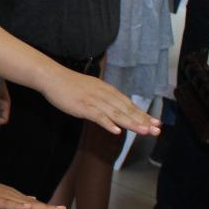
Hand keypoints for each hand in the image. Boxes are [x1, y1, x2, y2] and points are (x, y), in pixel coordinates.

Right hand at [41, 69, 161, 136]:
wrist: (52, 77)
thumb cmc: (69, 84)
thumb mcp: (91, 89)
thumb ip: (103, 98)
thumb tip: (113, 107)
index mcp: (107, 91)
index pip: (128, 104)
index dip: (143, 114)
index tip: (155, 123)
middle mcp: (104, 94)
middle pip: (126, 109)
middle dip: (143, 120)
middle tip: (157, 130)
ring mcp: (93, 100)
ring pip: (116, 113)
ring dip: (131, 123)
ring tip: (144, 131)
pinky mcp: (82, 106)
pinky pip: (97, 116)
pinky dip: (108, 123)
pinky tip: (117, 131)